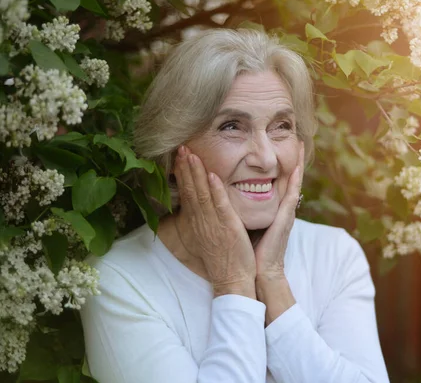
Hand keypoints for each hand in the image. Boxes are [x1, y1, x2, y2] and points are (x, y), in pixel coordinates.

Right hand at [173, 145, 255, 297]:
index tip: (179, 156)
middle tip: (180, 147)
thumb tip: (206, 207)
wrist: (233, 281)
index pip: (188, 194)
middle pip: (190, 190)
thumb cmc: (226, 260)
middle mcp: (202, 222)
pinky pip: (219, 207)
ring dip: (196, 173)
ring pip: (201, 194)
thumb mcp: (212, 237)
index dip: (184, 174)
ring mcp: (214, 224)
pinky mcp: (227, 228)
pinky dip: (215, 191)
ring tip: (190, 154)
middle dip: (185, 168)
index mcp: (199, 223)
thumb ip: (209, 220)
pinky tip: (212, 175)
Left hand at [254, 144, 303, 279]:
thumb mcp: (249, 223)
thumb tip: (234, 196)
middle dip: (294, 156)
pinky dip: (294, 181)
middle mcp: (283, 208)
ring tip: (299, 143)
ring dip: (297, 162)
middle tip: (296, 134)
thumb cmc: (254, 250)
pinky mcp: (285, 220)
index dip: (282, 162)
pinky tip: (295, 168)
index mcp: (274, 208)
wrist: (261, 272)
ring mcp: (286, 213)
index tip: (283, 143)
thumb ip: (247, 209)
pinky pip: (290, 196)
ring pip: (294, 182)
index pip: (279, 180)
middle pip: (290, 176)